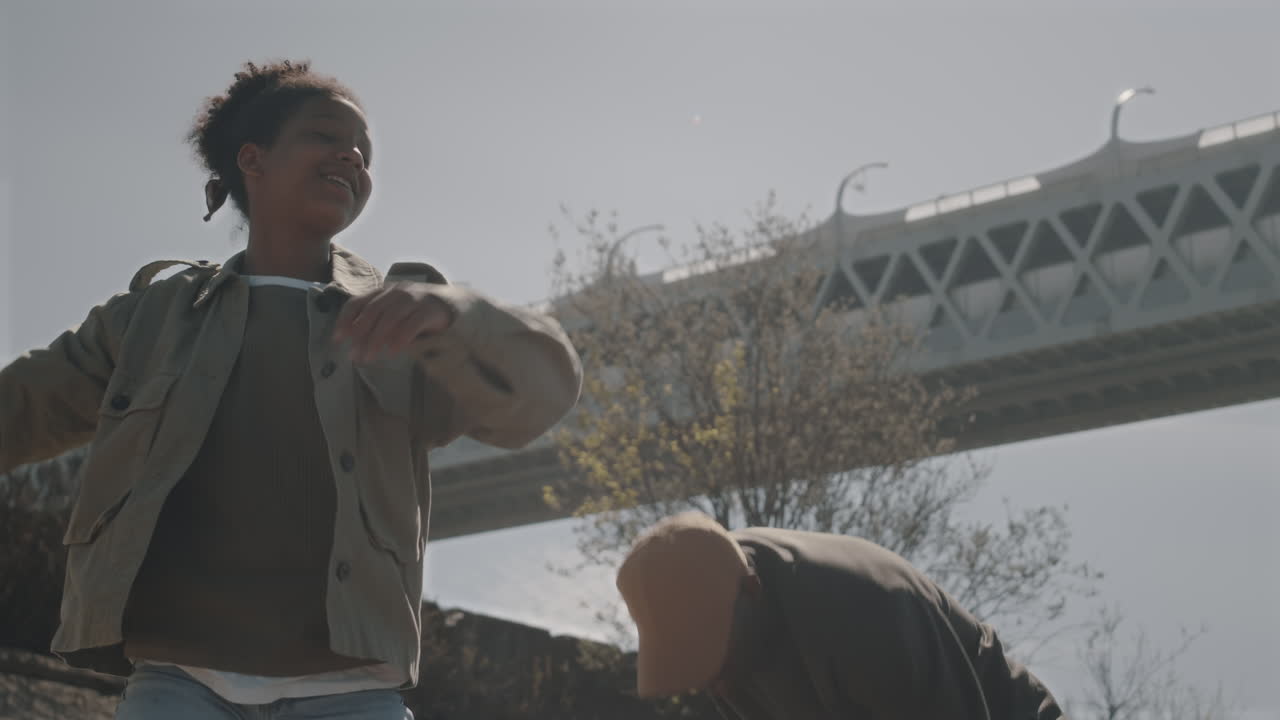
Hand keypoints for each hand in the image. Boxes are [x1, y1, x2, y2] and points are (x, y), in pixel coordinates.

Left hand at [333, 282, 454, 364]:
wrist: (455, 303)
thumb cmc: (419, 312)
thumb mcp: (395, 312)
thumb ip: (378, 321)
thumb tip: (355, 343)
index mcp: (384, 292)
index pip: (357, 302)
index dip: (345, 320)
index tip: (338, 340)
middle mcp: (396, 291)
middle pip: (372, 312)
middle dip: (361, 335)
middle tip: (355, 356)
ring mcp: (415, 298)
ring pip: (390, 317)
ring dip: (377, 339)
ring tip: (370, 358)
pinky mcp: (431, 309)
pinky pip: (413, 323)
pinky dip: (401, 337)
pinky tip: (393, 351)